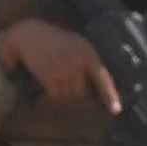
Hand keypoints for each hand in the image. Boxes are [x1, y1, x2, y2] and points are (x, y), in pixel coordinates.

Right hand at [0, 16, 118, 111]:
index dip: (110, 95)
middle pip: (83, 92)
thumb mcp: (78, 44)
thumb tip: (98, 87)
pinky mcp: (49, 77)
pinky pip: (56, 95)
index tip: (115, 110)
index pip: (102, 78)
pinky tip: (49, 81)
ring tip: (58, 79)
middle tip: (69, 83)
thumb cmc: (57, 40)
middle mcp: (77, 63)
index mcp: (88, 54)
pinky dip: (54, 93)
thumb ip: (89, 61)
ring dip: (65, 93)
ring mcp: (63, 71)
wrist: (30, 36)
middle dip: (78, 92)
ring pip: (69, 96)